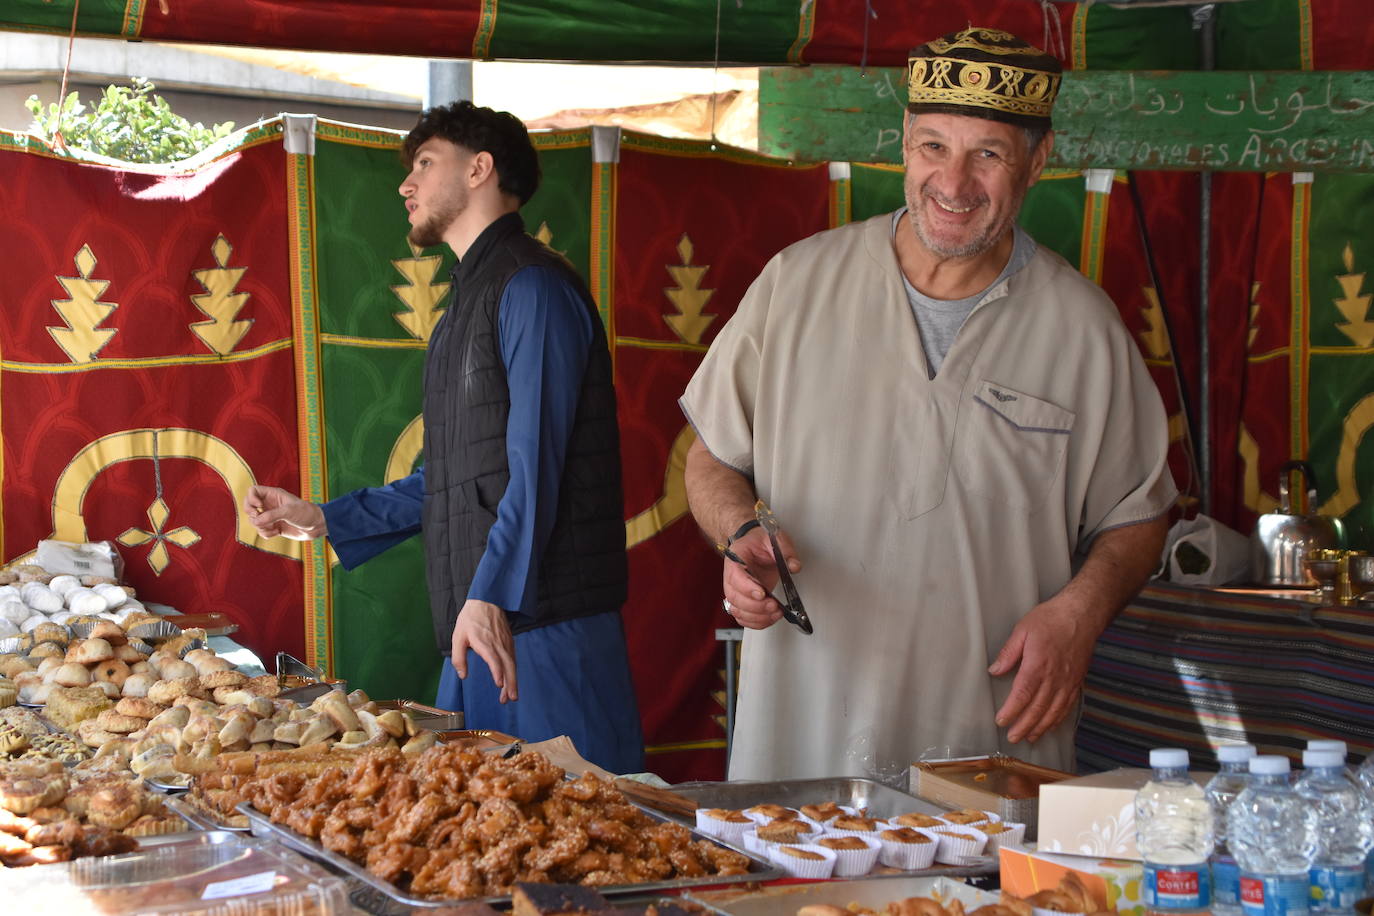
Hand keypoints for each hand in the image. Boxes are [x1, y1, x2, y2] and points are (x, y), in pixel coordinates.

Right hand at [243, 485, 326, 540]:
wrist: (317, 526)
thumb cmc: (306, 513)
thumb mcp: (288, 512)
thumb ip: (271, 516)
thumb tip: (256, 521)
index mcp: (273, 495)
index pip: (253, 491)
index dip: (251, 498)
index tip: (259, 506)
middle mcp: (270, 504)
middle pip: (249, 506)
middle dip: (252, 515)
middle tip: (259, 519)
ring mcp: (271, 516)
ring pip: (254, 521)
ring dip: (261, 527)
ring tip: (274, 527)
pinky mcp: (274, 527)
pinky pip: (261, 531)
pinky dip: (266, 533)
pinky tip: (277, 532)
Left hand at [450, 599, 517, 702]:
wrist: (487, 600)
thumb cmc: (470, 619)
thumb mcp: (458, 636)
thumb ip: (458, 657)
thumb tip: (463, 675)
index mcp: (485, 642)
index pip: (494, 659)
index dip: (497, 672)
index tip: (499, 684)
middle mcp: (498, 644)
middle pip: (508, 665)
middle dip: (510, 683)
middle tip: (511, 698)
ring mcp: (506, 643)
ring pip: (512, 664)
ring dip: (513, 681)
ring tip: (512, 696)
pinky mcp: (509, 642)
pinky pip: (513, 659)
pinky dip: (513, 671)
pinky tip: (511, 680)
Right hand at [721, 527, 800, 629]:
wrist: (753, 545)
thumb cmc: (759, 542)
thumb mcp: (774, 539)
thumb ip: (785, 551)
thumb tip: (794, 566)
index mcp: (736, 559)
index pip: (736, 576)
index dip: (747, 587)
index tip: (762, 593)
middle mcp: (732, 577)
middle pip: (735, 598)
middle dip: (756, 606)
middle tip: (773, 605)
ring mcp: (736, 591)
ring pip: (738, 611)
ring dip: (757, 617)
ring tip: (775, 613)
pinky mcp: (743, 601)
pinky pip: (743, 617)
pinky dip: (756, 622)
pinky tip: (769, 618)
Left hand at [987, 594, 1098, 743]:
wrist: (1081, 614)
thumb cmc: (1051, 619)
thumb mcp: (1022, 630)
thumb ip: (1008, 653)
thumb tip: (994, 670)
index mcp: (1037, 665)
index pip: (1022, 695)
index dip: (1011, 711)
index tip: (1001, 721)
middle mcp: (1054, 677)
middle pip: (1037, 708)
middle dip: (1024, 726)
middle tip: (1013, 737)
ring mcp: (1067, 681)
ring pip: (1053, 711)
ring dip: (1040, 727)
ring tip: (1029, 737)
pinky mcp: (1077, 681)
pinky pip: (1067, 705)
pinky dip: (1058, 718)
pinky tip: (1050, 725)